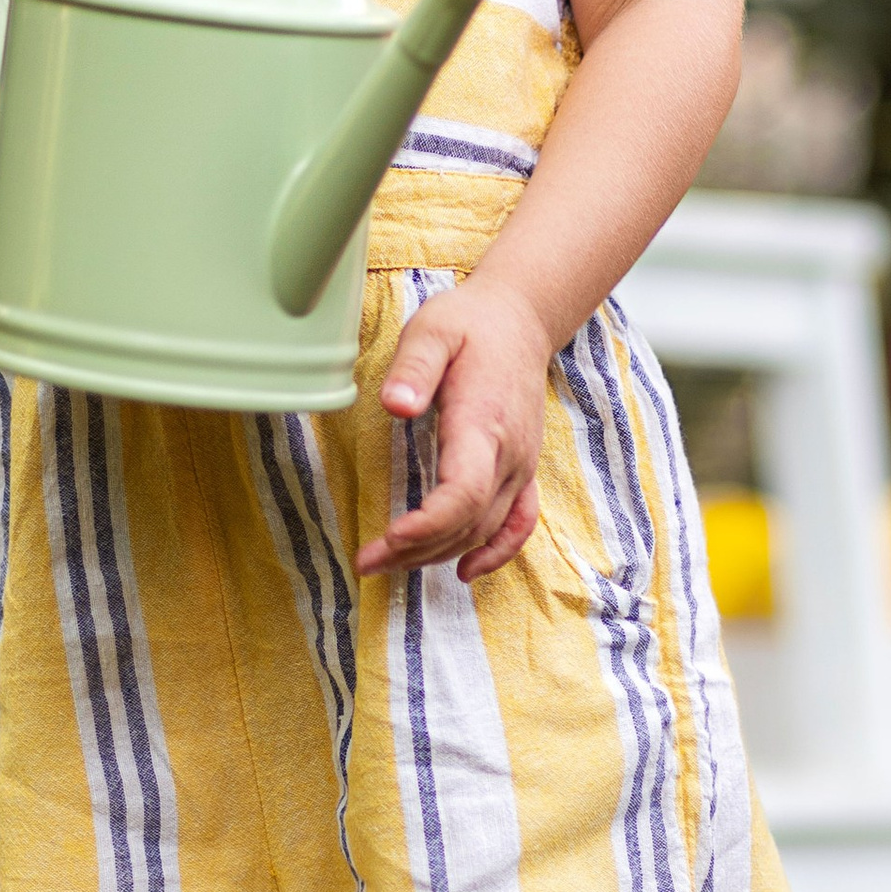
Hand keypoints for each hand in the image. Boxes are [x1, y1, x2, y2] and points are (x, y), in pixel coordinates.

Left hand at [363, 274, 553, 582]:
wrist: (519, 319)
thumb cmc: (470, 324)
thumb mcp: (433, 329)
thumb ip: (414, 367)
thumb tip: (395, 406)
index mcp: (484, 422)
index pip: (464, 493)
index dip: (427, 525)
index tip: (388, 537)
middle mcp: (509, 453)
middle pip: (468, 523)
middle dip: (416, 550)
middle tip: (366, 560)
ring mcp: (521, 466)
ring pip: (485, 530)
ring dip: (439, 554)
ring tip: (388, 563)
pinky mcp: (524, 470)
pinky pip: (519, 523)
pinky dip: (496, 553)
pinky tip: (465, 572)